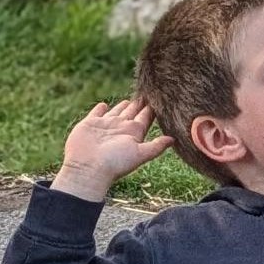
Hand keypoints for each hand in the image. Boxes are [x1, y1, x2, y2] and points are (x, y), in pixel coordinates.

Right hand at [54, 99, 173, 201]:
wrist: (88, 169)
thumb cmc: (115, 163)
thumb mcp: (140, 154)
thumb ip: (156, 146)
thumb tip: (174, 139)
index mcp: (133, 133)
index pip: (145, 118)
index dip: (151, 110)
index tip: (159, 100)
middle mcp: (120, 128)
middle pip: (132, 113)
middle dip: (139, 105)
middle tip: (147, 94)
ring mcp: (104, 126)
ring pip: (116, 112)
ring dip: (123, 106)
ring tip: (129, 100)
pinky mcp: (89, 124)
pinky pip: (96, 113)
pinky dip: (100, 108)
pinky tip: (103, 104)